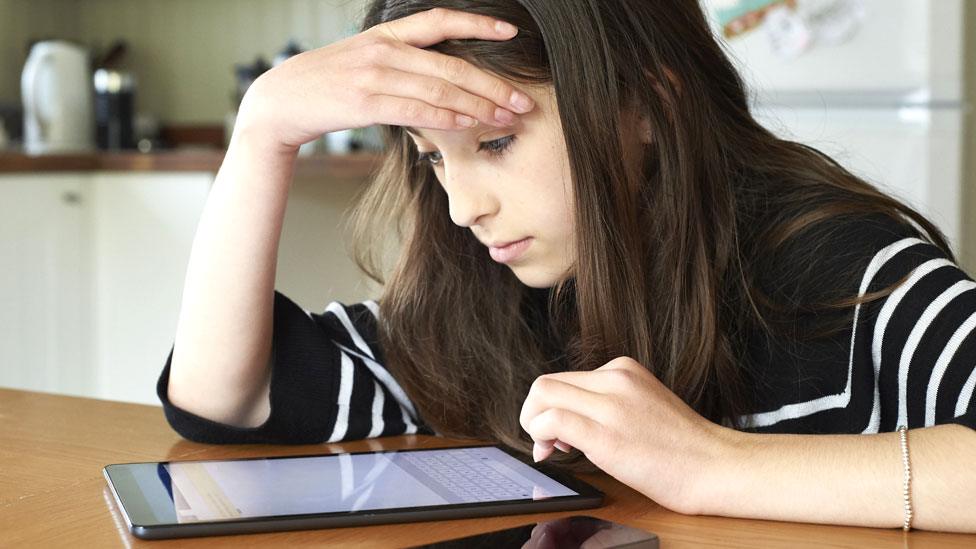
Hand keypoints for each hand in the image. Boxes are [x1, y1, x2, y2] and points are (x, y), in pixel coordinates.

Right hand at [234, 7, 536, 150]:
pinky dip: (446, 117)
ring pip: (439, 88)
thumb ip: (402, 64)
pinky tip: (469, 125)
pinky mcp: (364, 102)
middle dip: (493, 84)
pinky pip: (415, 109)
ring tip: (506, 119)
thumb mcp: (366, 61)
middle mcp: (385, 50)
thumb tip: (442, 81)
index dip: (478, 22)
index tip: (512, 30)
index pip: (441, 20)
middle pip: (451, 63)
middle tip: (523, 100)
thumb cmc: (329, 85)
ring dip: (478, 106)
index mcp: (388, 35)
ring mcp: (374, 74)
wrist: (281, 100)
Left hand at [519, 357, 737, 513]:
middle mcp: (616, 379)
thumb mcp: (643, 404)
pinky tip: (553, 453)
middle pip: (546, 382)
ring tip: (549, 448)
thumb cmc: (682, 447)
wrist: (715, 467)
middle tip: (546, 440)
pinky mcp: (607, 434)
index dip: (550, 405)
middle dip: (534, 413)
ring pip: (543, 394)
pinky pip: (553, 421)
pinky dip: (541, 435)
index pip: (565, 378)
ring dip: (533, 423)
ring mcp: (611, 405)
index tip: (557, 431)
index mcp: (624, 369)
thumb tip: (566, 419)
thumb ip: (609, 402)